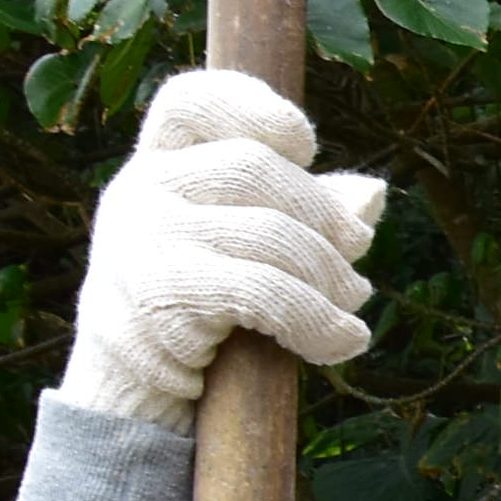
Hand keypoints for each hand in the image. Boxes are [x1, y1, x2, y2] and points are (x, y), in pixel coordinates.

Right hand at [54, 68, 390, 430]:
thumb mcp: (242, 250)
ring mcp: (139, 241)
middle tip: (359, 257)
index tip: (307, 147)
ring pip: (266, 233)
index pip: (190, 100)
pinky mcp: (157, 298)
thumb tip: (371, 194)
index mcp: (155, 164)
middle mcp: (136, 190)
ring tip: (354, 308)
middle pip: (252, 168)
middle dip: (323, 216)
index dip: (252, 106)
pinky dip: (316, 320)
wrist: (130, 399)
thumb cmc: (196, 313)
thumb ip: (297, 215)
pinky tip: (342, 342)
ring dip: (329, 277)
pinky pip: (260, 292)